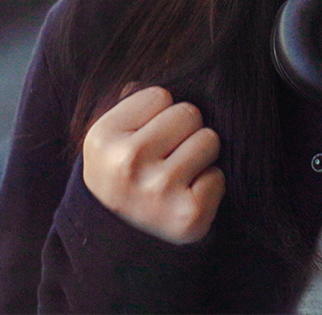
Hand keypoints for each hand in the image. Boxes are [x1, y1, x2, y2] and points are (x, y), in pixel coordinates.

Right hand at [82, 86, 224, 243]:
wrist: (120, 245)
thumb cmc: (120, 180)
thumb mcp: (108, 143)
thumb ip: (127, 105)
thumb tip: (151, 77)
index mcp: (102, 139)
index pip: (160, 94)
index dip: (159, 114)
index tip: (147, 137)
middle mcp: (127, 163)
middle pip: (188, 112)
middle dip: (184, 131)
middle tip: (167, 156)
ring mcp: (159, 190)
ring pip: (209, 139)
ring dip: (200, 156)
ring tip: (178, 175)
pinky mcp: (189, 214)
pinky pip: (219, 175)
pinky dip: (208, 185)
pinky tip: (186, 197)